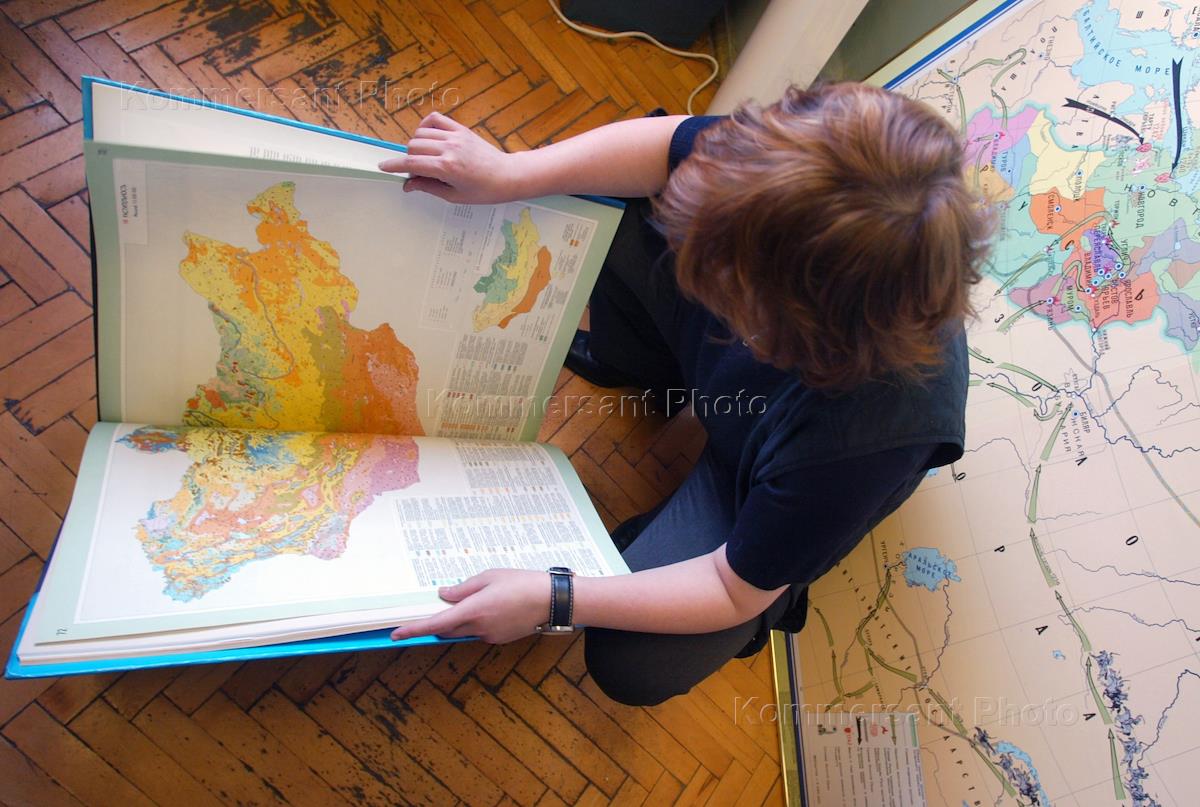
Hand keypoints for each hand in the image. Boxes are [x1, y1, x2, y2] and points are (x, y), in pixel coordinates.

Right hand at [378, 112, 521, 203]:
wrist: (507, 176)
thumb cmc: (483, 190)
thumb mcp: (454, 195)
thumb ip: (428, 187)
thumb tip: (408, 184)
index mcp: (447, 168)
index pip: (412, 164)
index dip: (394, 166)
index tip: (383, 167)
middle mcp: (449, 149)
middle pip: (413, 147)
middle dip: (409, 159)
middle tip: (419, 171)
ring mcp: (455, 136)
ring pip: (421, 133)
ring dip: (417, 145)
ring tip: (426, 158)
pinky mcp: (461, 129)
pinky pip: (435, 119)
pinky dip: (426, 126)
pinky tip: (429, 138)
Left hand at [390, 569, 549, 643]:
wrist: (552, 600)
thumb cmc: (521, 583)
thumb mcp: (489, 577)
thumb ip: (462, 588)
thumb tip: (443, 595)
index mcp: (472, 611)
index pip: (434, 623)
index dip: (413, 629)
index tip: (395, 634)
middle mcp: (478, 628)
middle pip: (447, 628)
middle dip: (440, 619)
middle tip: (443, 603)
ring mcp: (490, 636)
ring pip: (465, 630)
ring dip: (462, 618)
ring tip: (483, 597)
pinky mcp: (500, 639)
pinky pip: (480, 631)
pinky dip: (479, 621)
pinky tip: (496, 606)